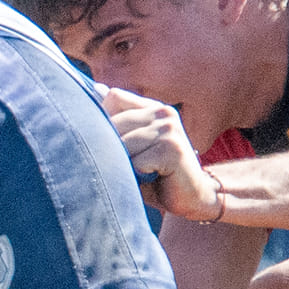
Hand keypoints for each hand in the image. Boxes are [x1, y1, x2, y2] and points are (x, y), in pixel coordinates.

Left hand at [99, 85, 222, 222]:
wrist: (194, 198)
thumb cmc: (157, 176)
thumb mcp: (133, 149)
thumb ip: (116, 127)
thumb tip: (95, 90)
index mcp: (152, 107)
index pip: (114, 98)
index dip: (103, 121)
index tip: (111, 143)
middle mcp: (162, 112)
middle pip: (113, 123)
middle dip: (111, 150)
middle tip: (126, 167)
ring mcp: (169, 129)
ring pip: (122, 145)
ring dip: (125, 166)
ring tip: (140, 174)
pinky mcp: (173, 149)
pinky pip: (136, 163)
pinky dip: (137, 177)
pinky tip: (153, 178)